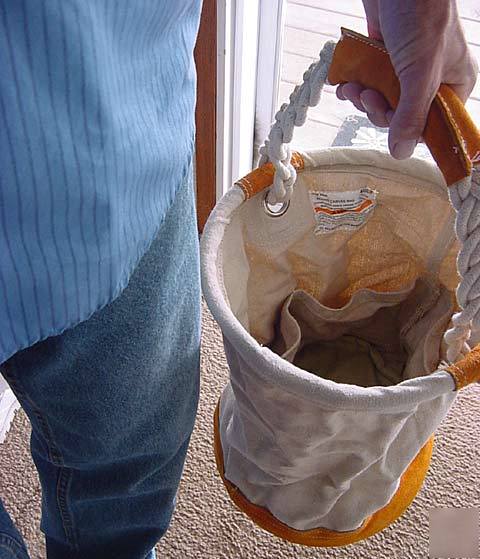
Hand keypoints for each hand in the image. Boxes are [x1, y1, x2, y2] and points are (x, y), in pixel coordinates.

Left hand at [336, 0, 477, 158]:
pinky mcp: (382, 60)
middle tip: (368, 98)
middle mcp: (431, 80)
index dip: (408, 131)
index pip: (432, 126)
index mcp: (454, 84)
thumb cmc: (421, 11)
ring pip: (381, 102)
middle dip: (379, 111)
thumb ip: (410, 113)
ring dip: (363, 100)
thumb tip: (401, 152)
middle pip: (401, 117)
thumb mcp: (420, 70)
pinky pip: (368, 84)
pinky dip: (354, 87)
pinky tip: (346, 83)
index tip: (390, 126)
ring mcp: (404, 70)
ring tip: (354, 88)